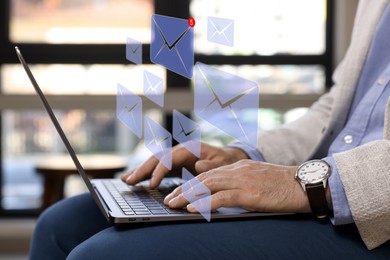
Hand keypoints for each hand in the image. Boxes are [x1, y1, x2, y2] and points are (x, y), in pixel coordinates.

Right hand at [121, 143, 248, 188]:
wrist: (229, 158)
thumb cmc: (226, 161)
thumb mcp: (223, 163)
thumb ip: (212, 165)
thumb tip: (199, 165)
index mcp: (189, 148)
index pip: (169, 159)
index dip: (160, 171)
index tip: (152, 184)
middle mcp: (179, 151)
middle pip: (157, 159)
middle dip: (142, 170)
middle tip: (129, 181)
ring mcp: (176, 157)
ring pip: (154, 163)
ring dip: (140, 172)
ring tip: (125, 181)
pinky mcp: (175, 165)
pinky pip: (157, 169)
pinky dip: (146, 174)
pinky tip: (134, 180)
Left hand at [164, 160, 310, 213]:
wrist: (304, 183)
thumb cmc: (282, 185)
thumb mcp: (257, 179)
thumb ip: (240, 182)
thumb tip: (225, 192)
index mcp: (238, 167)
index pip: (207, 175)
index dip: (190, 184)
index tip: (178, 193)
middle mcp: (236, 171)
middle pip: (202, 179)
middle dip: (182, 190)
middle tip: (168, 200)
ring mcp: (241, 180)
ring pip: (206, 186)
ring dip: (187, 196)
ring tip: (172, 204)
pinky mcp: (248, 193)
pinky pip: (221, 197)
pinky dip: (204, 203)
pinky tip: (192, 209)